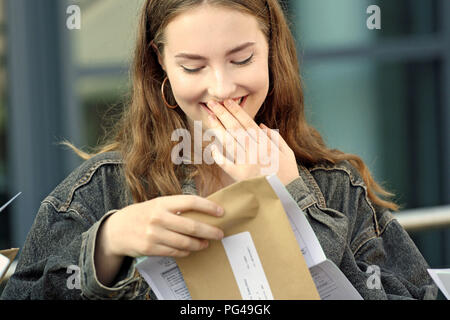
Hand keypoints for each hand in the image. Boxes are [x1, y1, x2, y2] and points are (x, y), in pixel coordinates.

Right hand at [102, 195, 224, 258]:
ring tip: (207, 243)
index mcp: (162, 203)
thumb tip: (204, 211)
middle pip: (191, 226)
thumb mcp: (157, 204)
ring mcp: (154, 234)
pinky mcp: (151, 248)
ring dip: (199, 244)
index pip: (190, 202)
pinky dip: (186, 251)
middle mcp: (158, 217)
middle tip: (220, 233)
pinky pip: (175, 252)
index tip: (221, 212)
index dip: (208, 207)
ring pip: (185, 242)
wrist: (117, 229)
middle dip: (209, 231)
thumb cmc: (143, 214)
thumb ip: (177, 207)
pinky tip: (191, 249)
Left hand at [205, 99, 299, 184]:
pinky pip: (226, 164)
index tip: (227, 101)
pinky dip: (218, 156)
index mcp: (266, 143)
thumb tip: (261, 125)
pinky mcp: (241, 177)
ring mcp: (247, 163)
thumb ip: (275, 137)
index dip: (236, 111)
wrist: (289, 196)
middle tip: (212, 103)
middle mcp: (255, 151)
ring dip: (218, 129)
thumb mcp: (288, 153)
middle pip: (236, 129)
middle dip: (223, 114)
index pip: (248, 123)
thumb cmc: (289, 175)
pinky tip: (211, 147)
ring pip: (229, 142)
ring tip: (210, 117)